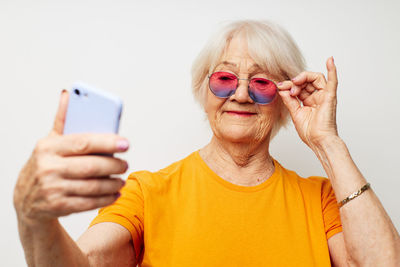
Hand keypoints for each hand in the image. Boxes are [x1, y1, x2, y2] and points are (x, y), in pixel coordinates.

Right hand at [13, 91, 128, 224]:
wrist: (27, 198)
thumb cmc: (46, 164)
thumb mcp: (50, 142)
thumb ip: (63, 120)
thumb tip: (69, 94)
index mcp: (48, 147)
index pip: (83, 142)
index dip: (107, 143)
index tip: (125, 143)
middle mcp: (48, 168)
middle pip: (91, 166)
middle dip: (113, 166)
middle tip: (125, 164)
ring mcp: (52, 189)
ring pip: (92, 186)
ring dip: (112, 184)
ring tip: (121, 180)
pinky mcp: (57, 206)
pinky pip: (88, 203)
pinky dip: (105, 199)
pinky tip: (114, 194)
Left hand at [277, 57, 338, 148]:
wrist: (318, 141)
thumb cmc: (310, 132)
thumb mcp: (295, 113)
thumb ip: (289, 100)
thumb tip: (282, 89)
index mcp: (309, 100)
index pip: (300, 86)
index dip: (289, 84)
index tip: (279, 86)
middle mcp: (317, 96)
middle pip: (307, 80)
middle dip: (295, 81)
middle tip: (286, 86)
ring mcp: (324, 96)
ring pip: (316, 78)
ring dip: (303, 78)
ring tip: (295, 84)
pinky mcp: (330, 97)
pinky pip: (333, 81)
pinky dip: (332, 70)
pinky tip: (330, 60)